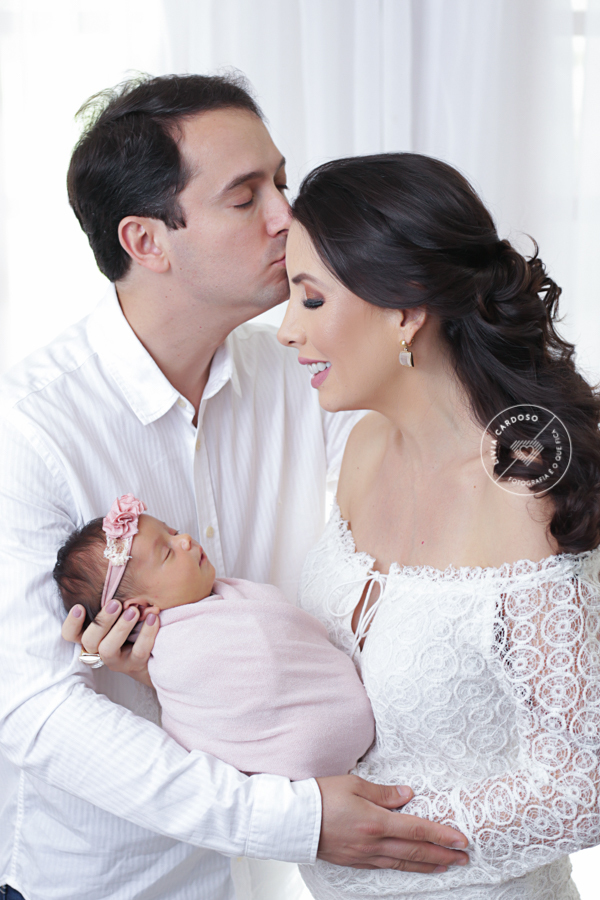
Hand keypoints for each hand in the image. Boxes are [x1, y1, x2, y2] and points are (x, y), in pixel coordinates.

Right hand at [61, 602, 159, 686]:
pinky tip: (153, 618)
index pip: (70, 635)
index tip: (79, 607)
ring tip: (133, 611)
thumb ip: (113, 600)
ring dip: (120, 628)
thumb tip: (115, 570)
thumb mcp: (120, 612)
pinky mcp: (135, 664)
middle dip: (101, 621)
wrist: (156, 653)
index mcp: (92, 636)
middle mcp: (99, 651)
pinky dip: (146, 633)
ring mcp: (116, 660)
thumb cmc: (133, 624)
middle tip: (115, 603)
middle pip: (89, 640)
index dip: (71, 623)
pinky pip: (139, 651)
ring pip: (108, 648)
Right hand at [316, 775, 468, 873]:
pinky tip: (411, 867)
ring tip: (446, 865)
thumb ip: (383, 792)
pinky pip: (386, 867)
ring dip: (427, 865)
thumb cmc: (319, 796)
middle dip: (443, 854)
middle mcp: (373, 843)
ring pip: (403, 864)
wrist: (291, 820)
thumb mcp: (353, 784)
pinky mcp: (354, 862)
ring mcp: (364, 856)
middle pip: (415, 852)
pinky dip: (404, 869)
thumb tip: (408, 795)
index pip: (417, 830)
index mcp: (375, 822)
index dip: (441, 835)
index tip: (461, 839)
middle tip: (464, 857)